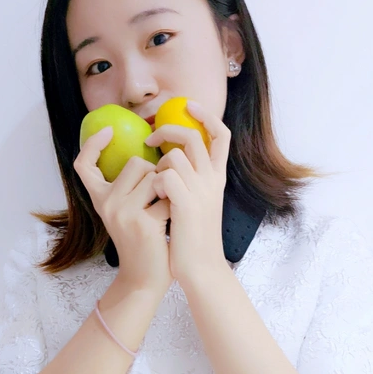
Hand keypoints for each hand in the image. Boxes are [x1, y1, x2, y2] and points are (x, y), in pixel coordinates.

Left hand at [144, 100, 230, 284]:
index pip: (221, 134)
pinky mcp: (186, 205)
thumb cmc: (194, 238)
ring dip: (157, 166)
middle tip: (151, 139)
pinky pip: (163, 177)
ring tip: (155, 186)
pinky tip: (156, 200)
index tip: (189, 105)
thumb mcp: (200, 203)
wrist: (202, 268)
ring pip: (174, 156)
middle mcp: (213, 180)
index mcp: (217, 178)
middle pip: (193, 136)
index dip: (206, 115)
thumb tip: (173, 161)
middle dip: (168, 131)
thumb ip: (193, 181)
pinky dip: (154, 184)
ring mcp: (201, 192)